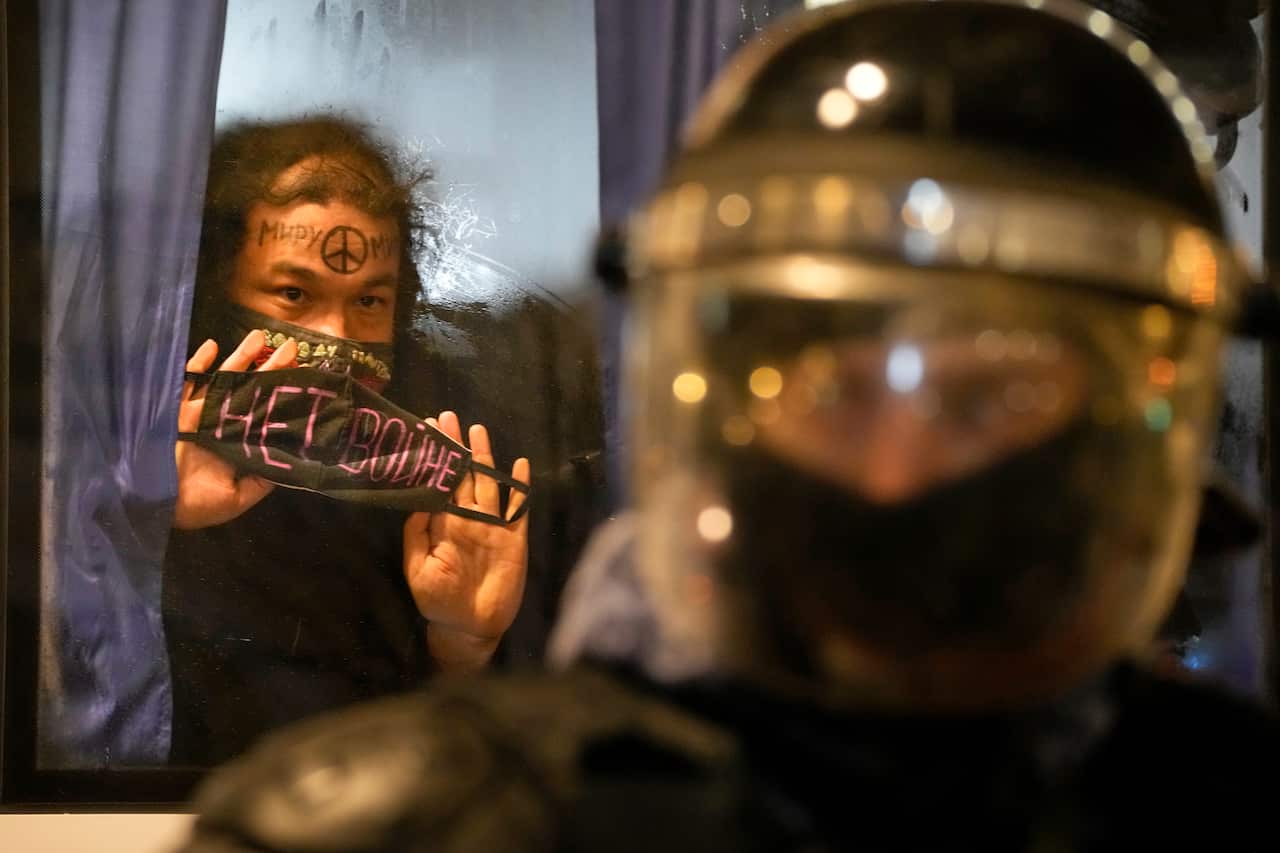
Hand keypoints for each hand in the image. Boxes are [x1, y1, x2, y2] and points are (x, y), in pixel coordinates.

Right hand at [173, 330, 297, 529]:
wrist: (151, 504)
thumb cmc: (196, 505)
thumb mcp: (238, 498)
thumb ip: (261, 481)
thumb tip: (288, 464)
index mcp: (238, 443)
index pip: (266, 413)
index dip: (283, 396)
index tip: (304, 379)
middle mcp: (223, 425)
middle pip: (251, 390)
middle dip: (270, 368)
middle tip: (292, 348)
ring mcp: (199, 414)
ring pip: (224, 379)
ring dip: (240, 357)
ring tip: (259, 336)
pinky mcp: (175, 410)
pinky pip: (187, 382)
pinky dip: (198, 364)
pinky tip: (212, 345)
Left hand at [403, 411, 530, 671]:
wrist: (470, 628)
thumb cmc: (439, 602)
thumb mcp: (419, 570)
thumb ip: (418, 535)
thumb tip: (419, 501)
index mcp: (444, 525)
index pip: (438, 484)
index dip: (435, 459)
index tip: (427, 432)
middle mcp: (468, 520)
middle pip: (463, 476)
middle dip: (456, 448)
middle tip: (447, 417)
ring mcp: (493, 528)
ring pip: (488, 485)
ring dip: (484, 458)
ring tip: (478, 430)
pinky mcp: (514, 540)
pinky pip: (518, 510)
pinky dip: (520, 488)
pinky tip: (520, 467)